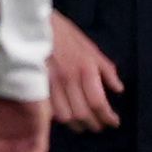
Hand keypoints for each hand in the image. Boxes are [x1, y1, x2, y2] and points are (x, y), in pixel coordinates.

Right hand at [46, 12, 123, 133]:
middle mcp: (69, 80)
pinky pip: (50, 110)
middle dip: (94, 124)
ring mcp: (51, 84)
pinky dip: (60, 118)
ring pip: (65, 116)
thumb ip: (106, 70)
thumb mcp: (90, 48)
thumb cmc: (64, 34)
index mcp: (85, 69)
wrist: (33, 25)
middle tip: (100, 126)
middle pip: (83, 114)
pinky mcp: (37, 86)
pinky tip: (66, 117)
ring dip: (77, 125)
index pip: (98, 102)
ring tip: (83, 126)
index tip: (114, 122)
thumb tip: (118, 89)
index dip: (108, 117)